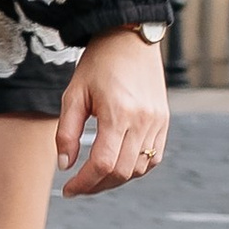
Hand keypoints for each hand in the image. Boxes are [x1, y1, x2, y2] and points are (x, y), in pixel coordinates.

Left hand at [57, 27, 168, 196]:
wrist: (129, 38)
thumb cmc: (98, 63)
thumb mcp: (73, 94)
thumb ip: (67, 132)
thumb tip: (65, 165)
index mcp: (118, 113)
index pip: (103, 164)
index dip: (84, 183)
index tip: (68, 190)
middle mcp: (143, 121)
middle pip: (121, 172)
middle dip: (97, 186)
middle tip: (78, 188)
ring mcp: (157, 123)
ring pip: (138, 169)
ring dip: (115, 179)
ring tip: (94, 177)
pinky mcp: (164, 122)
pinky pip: (153, 158)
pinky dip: (134, 168)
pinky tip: (116, 166)